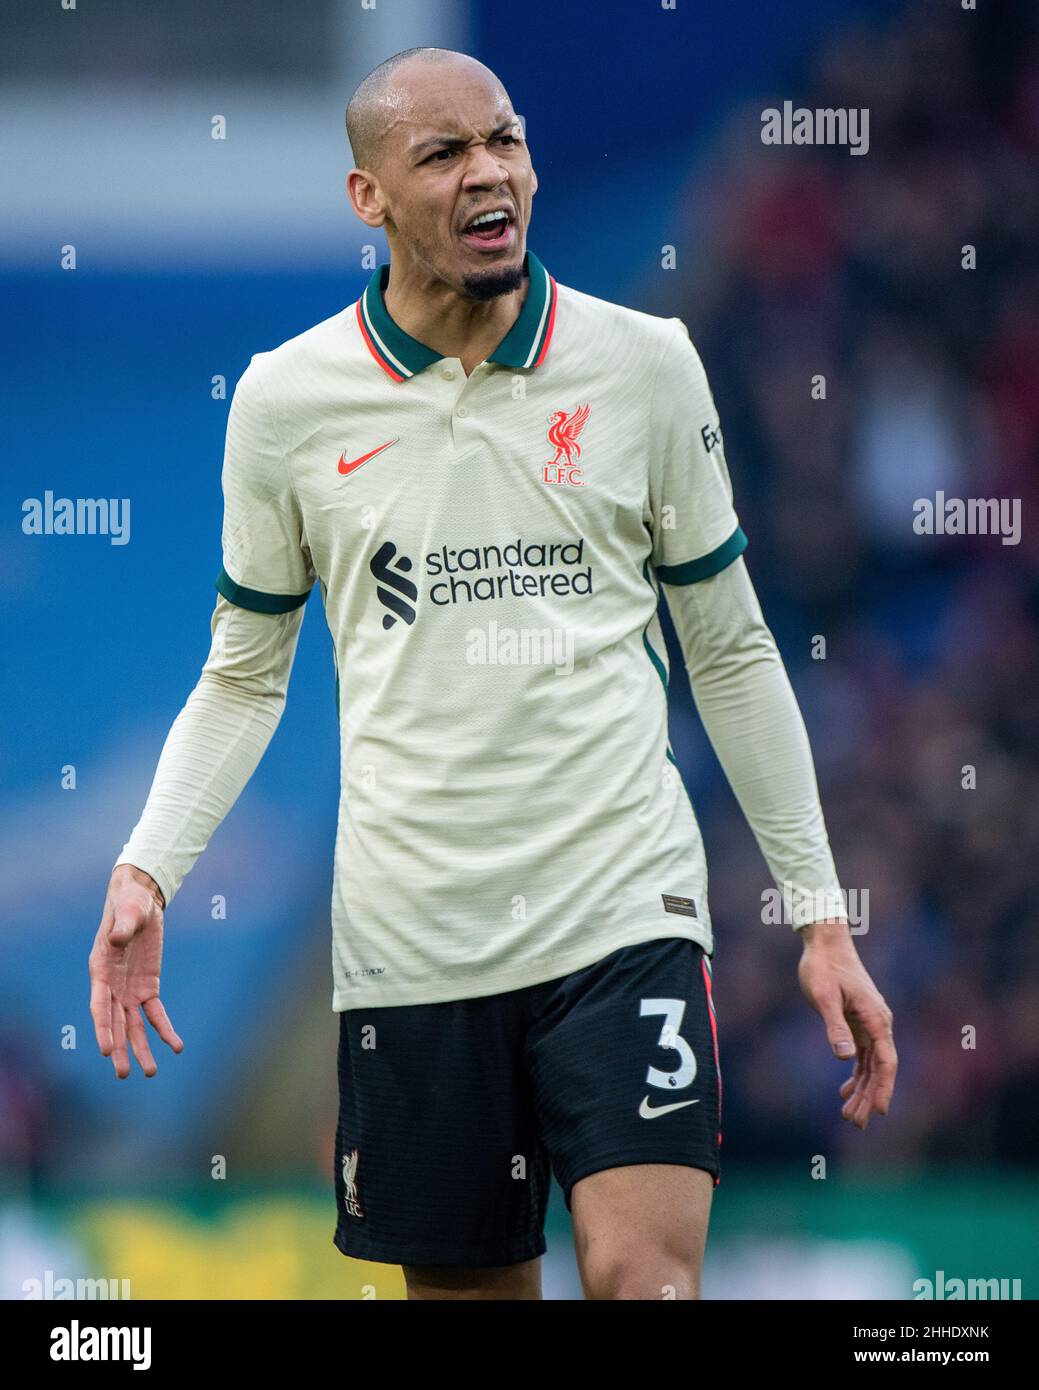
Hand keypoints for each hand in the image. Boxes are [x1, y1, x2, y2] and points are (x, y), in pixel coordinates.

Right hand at [89, 865, 182, 1077]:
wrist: (142, 901)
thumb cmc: (129, 903)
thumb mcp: (129, 910)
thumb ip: (122, 927)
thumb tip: (115, 939)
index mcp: (100, 970)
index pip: (99, 1005)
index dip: (103, 1028)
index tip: (107, 1051)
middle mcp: (111, 986)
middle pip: (114, 1023)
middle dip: (120, 1049)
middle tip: (125, 1074)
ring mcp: (129, 990)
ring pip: (134, 1026)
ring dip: (141, 1048)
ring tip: (150, 1072)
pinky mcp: (148, 988)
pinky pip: (155, 1013)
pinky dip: (164, 1029)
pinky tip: (176, 1046)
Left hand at [797, 920, 896, 1129]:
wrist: (825, 943)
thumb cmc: (823, 966)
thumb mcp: (824, 996)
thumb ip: (834, 1026)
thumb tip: (845, 1058)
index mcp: (875, 1018)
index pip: (885, 1061)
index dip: (883, 1088)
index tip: (879, 1111)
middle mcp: (878, 1023)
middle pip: (879, 1069)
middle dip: (869, 1097)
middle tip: (855, 1123)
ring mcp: (870, 1024)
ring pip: (871, 1065)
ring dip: (862, 1090)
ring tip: (849, 1115)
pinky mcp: (859, 1022)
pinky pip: (863, 1055)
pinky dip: (856, 1074)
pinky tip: (845, 1091)